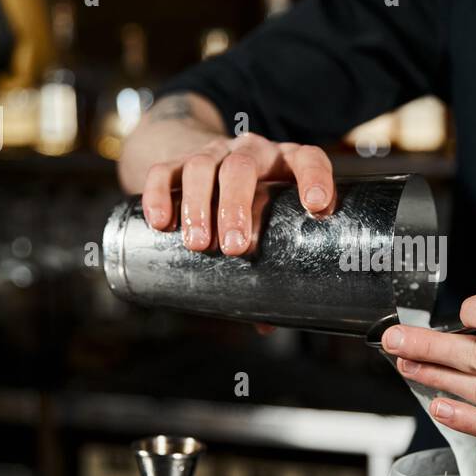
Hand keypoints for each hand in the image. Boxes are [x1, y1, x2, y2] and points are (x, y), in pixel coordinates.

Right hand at [141, 130, 335, 257]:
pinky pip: (165, 171)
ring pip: (203, 167)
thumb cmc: (250, 204)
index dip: (315, 178)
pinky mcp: (177, 159)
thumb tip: (267, 323)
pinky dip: (159, 194)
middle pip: (242, 168)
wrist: (202, 163)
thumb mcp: (268, 222)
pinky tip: (160, 222)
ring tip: (198, 245)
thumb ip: (270, 266)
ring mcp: (213, 152)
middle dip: (237, 207)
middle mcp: (251, 152)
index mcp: (285, 163)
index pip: (307, 159)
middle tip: (235, 248)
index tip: (316, 206)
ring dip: (199, 206)